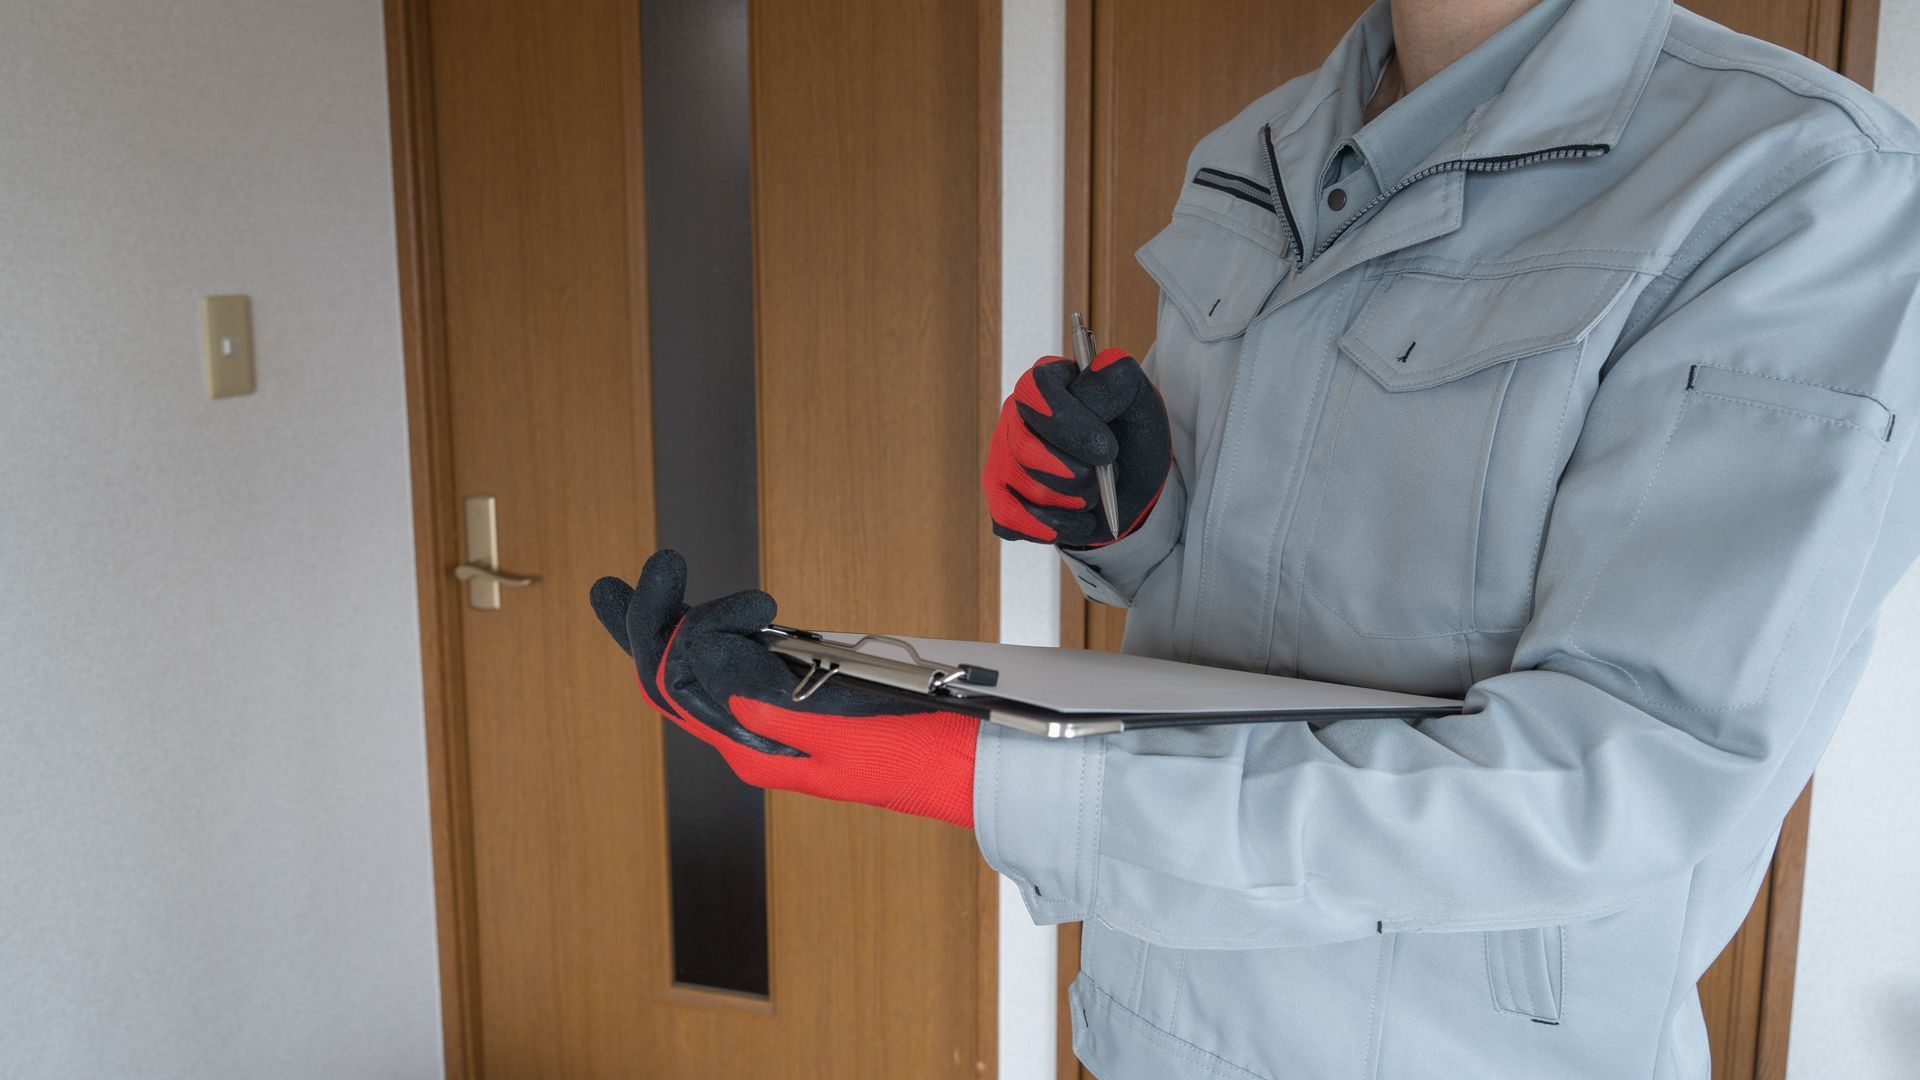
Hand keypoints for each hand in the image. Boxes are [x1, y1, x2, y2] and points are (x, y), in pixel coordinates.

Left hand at [589, 550, 978, 828]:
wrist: (969, 769)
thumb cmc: (916, 751)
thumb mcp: (835, 724)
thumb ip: (763, 694)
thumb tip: (698, 651)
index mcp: (750, 746)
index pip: (671, 684)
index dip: (652, 626)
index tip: (664, 570)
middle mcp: (750, 737)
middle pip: (675, 677)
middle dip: (653, 619)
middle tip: (656, 564)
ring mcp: (772, 723)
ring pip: (701, 670)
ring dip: (687, 620)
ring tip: (675, 576)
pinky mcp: (798, 706)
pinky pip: (736, 670)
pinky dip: (720, 632)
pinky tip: (717, 613)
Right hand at [983, 347, 1170, 547]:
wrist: (1132, 487)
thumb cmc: (1131, 438)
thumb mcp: (1141, 402)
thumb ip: (1119, 379)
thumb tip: (1097, 366)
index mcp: (1045, 382)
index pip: (1035, 394)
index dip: (1068, 426)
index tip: (1106, 451)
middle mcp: (1014, 416)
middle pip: (1026, 449)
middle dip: (1076, 474)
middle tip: (1102, 475)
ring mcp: (1002, 457)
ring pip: (1025, 489)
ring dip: (1073, 502)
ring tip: (1092, 494)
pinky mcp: (999, 498)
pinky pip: (1011, 521)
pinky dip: (1054, 528)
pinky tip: (1075, 520)